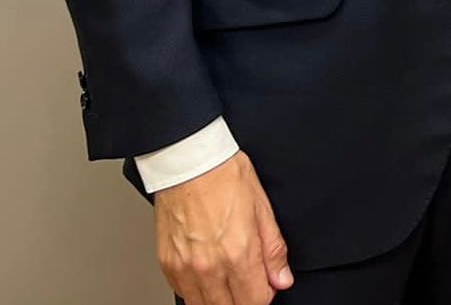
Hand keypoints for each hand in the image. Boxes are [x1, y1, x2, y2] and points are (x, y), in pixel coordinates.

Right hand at [155, 151, 293, 304]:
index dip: (265, 296)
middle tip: (249, 280)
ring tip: (228, 277)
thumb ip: (273, 250)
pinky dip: (198, 291)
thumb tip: (282, 279)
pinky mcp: (167, 264)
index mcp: (238, 253)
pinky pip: (184, 294)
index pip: (255, 302)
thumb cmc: (224, 175)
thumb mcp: (262, 208)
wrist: (188, 160)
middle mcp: (210, 267)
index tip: (266, 284)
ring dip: (220, 300)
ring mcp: (185, 268)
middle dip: (244, 299)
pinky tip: (208, 273)